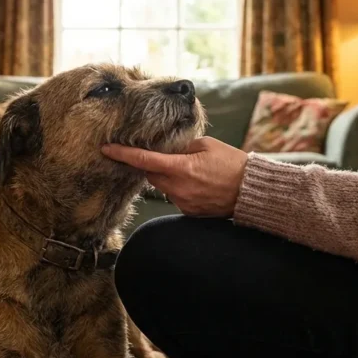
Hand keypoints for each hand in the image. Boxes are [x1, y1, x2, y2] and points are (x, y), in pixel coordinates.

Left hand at [101, 137, 248, 217]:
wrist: (250, 191)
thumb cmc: (232, 164)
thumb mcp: (207, 145)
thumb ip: (182, 145)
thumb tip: (165, 146)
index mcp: (182, 168)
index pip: (144, 160)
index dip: (123, 154)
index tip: (107, 148)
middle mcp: (178, 187)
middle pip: (150, 174)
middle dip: (150, 164)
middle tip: (161, 153)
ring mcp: (182, 202)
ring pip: (162, 186)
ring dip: (167, 175)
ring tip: (190, 169)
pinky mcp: (188, 212)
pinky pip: (175, 196)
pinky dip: (179, 187)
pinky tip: (197, 183)